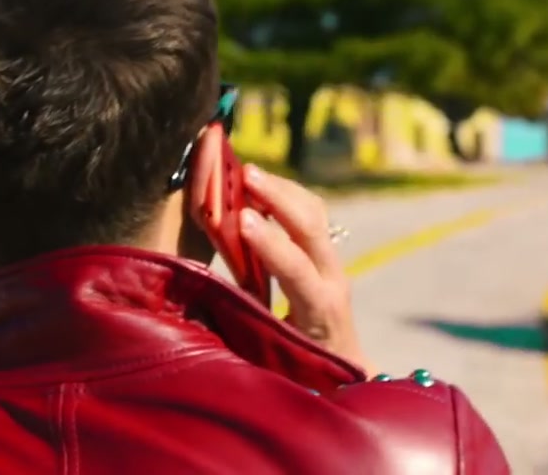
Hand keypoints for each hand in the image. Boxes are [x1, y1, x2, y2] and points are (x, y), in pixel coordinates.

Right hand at [239, 165, 371, 374]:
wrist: (343, 374)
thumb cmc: (298, 370)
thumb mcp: (270, 352)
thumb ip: (246, 317)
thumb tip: (203, 291)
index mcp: (320, 311)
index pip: (298, 269)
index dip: (271, 244)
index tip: (242, 219)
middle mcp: (334, 281)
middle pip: (314, 227)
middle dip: (279, 197)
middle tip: (245, 174)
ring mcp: (334, 264)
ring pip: (316, 213)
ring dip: (281, 189)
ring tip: (247, 173)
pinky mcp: (327, 254)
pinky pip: (311, 214)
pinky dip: (285, 195)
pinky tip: (260, 187)